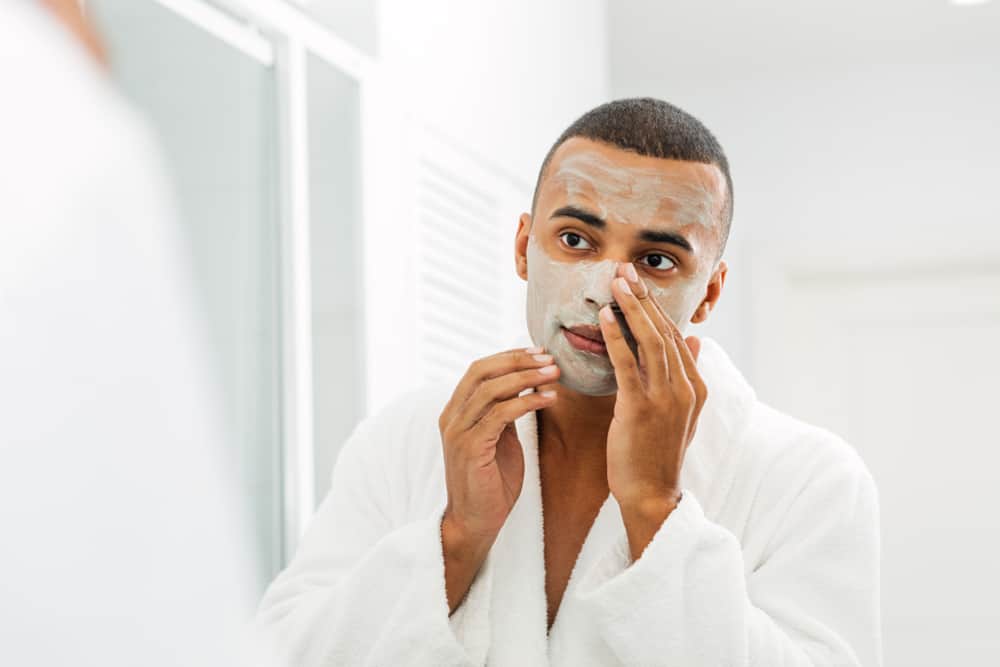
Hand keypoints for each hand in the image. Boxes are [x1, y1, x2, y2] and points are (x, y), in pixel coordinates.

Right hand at [438, 347, 559, 545]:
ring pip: (491, 389)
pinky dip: (527, 402)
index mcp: (455, 411)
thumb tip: (522, 384)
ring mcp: (458, 432)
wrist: (476, 522)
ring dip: (526, 377)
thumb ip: (502, 412)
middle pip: (482, 371)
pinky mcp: (471, 448)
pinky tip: (548, 399)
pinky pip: (500, 414)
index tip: (538, 352)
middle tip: (549, 358)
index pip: (478, 369)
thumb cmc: (490, 483)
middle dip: (518, 360)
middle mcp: (451, 417)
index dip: (508, 356)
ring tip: (554, 374)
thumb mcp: (498, 439)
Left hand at [598, 263, 707, 513]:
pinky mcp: (641, 409)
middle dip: (644, 298)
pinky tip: (605, 319)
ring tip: (616, 283)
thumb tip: (695, 340)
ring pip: (651, 341)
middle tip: (624, 270)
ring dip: (632, 308)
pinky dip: (617, 338)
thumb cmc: (657, 453)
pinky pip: (628, 365)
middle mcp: (686, 388)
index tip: (638, 283)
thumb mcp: (680, 412)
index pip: (676, 336)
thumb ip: (686, 374)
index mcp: (697, 387)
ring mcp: (666, 398)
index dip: (656, 307)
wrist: (652, 494)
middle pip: (665, 331)